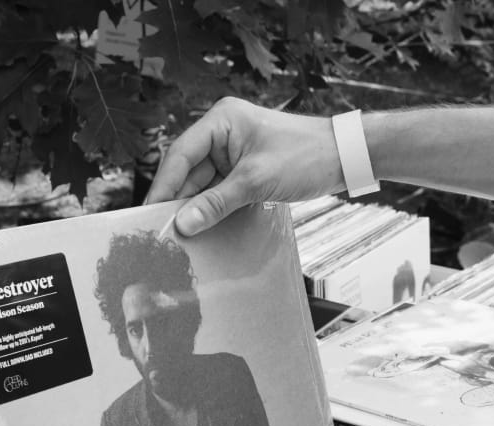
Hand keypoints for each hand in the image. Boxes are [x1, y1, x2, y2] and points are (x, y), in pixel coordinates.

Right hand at [145, 98, 344, 235]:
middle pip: (188, 172)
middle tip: (162, 233)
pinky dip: (213, 209)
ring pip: (203, 185)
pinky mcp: (244, 170)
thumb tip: (184, 224)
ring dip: (196, 209)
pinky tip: (204, 229)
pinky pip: (220, 191)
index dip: (163, 186)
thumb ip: (217, 203)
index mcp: (221, 120)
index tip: (148, 214)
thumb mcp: (256, 181)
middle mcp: (222, 133)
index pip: (180, 155)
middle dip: (178, 202)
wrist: (344, 157)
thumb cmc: (306, 156)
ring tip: (180, 237)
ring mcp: (233, 152)